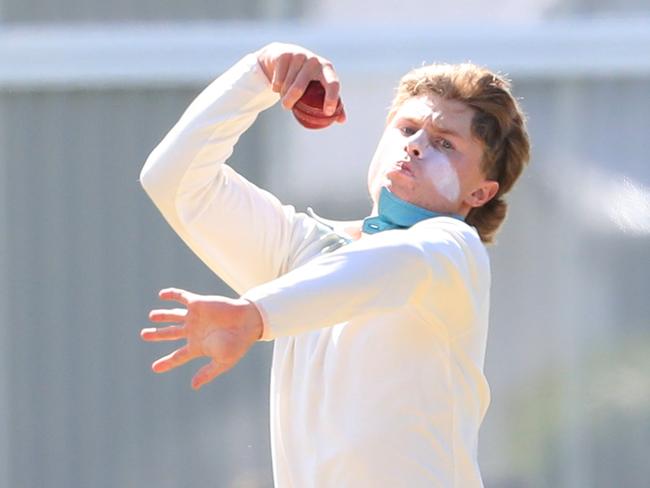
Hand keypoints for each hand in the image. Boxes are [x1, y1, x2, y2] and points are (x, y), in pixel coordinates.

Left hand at [140, 287, 262, 389]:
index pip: (178, 356)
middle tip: (144, 334)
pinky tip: (162, 294)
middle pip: (171, 333)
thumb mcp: (223, 362)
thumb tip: (193, 386)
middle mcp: (194, 331)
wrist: (247, 322)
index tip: (154, 368)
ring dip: (162, 316)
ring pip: (174, 316)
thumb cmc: (237, 344)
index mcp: (198, 346)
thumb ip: (208, 373)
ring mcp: (196, 317)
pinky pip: (182, 297)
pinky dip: (172, 295)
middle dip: (157, 334)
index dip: (166, 363)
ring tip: (151, 316)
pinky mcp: (199, 304)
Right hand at [256, 42, 345, 121]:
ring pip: (286, 85)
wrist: (286, 55)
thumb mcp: (321, 86)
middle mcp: (315, 61)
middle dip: (291, 100)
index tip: (327, 112)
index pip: (333, 84)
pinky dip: (276, 87)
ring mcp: (299, 56)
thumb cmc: (308, 76)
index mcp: (327, 69)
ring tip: (285, 95)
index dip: (331, 98)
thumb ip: (333, 102)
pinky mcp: (285, 55)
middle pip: (299, 87)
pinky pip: (278, 80)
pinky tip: (279, 84)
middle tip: (287, 108)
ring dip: (283, 95)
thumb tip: (342, 120)